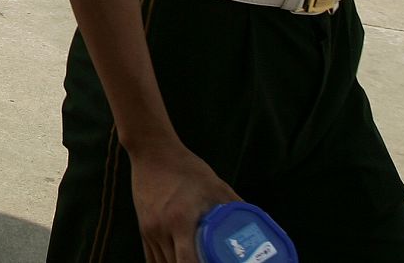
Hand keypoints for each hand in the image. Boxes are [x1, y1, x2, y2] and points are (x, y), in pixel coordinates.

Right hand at [130, 142, 239, 262]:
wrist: (152, 151)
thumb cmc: (186, 168)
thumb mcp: (216, 186)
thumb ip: (237, 207)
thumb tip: (260, 225)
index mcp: (180, 221)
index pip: (186, 262)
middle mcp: (161, 229)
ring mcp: (149, 230)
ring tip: (196, 262)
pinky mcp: (143, 228)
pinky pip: (151, 258)